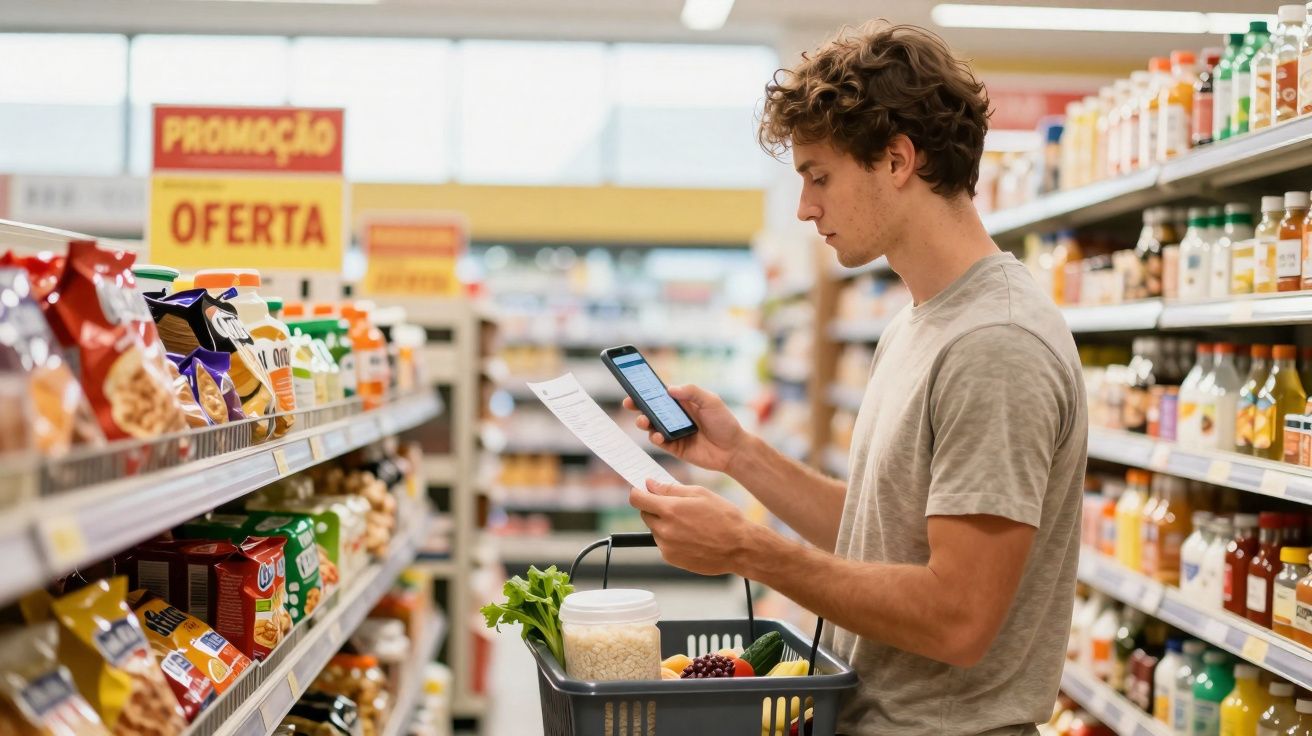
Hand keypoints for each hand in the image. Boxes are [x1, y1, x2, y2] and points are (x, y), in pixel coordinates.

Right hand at [623, 385, 746, 472]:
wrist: (733, 450)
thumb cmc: (724, 422)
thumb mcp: (711, 401)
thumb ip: (691, 392)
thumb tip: (669, 389)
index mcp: (683, 402)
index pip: (660, 394)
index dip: (646, 390)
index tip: (633, 386)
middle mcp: (675, 416)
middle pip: (651, 409)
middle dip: (637, 405)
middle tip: (629, 403)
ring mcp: (673, 432)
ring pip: (651, 426)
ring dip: (643, 422)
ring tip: (643, 421)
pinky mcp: (674, 447)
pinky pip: (659, 442)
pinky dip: (655, 438)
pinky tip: (658, 435)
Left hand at [629, 479, 751, 575]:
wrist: (740, 548)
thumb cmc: (725, 518)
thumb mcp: (700, 494)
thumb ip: (671, 488)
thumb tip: (650, 484)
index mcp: (670, 510)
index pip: (637, 499)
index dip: (638, 492)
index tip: (644, 491)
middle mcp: (665, 530)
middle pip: (645, 514)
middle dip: (656, 507)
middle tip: (678, 507)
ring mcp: (667, 547)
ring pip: (655, 529)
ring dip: (665, 524)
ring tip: (691, 524)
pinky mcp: (672, 559)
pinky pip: (664, 544)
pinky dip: (672, 539)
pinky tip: (692, 537)